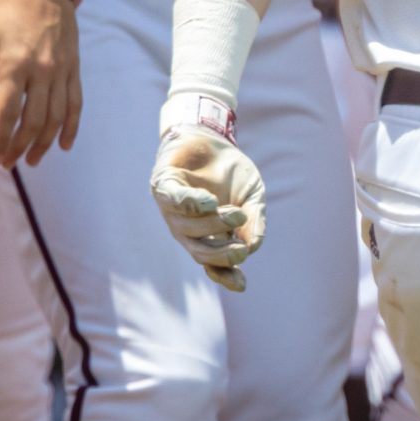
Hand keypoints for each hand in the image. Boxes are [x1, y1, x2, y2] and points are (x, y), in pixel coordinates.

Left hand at [0, 0, 81, 167]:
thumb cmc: (4, 8)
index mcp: (15, 64)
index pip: (8, 114)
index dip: (0, 140)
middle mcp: (42, 70)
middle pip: (34, 121)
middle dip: (20, 147)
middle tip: (9, 162)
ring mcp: (61, 69)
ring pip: (56, 116)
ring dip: (44, 142)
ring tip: (33, 159)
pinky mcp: (74, 66)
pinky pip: (75, 102)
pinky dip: (71, 126)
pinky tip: (64, 144)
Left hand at [149, 111, 264, 291]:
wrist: (213, 136)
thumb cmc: (231, 172)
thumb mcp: (253, 196)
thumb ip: (256, 220)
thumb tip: (254, 246)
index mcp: (209, 235)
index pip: (213, 264)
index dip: (225, 276)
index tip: (242, 284)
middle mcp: (187, 228)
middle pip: (200, 252)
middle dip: (222, 255)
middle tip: (242, 247)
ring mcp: (173, 210)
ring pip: (188, 230)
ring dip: (215, 225)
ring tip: (237, 213)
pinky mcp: (163, 186)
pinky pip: (174, 200)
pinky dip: (192, 204)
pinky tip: (210, 203)